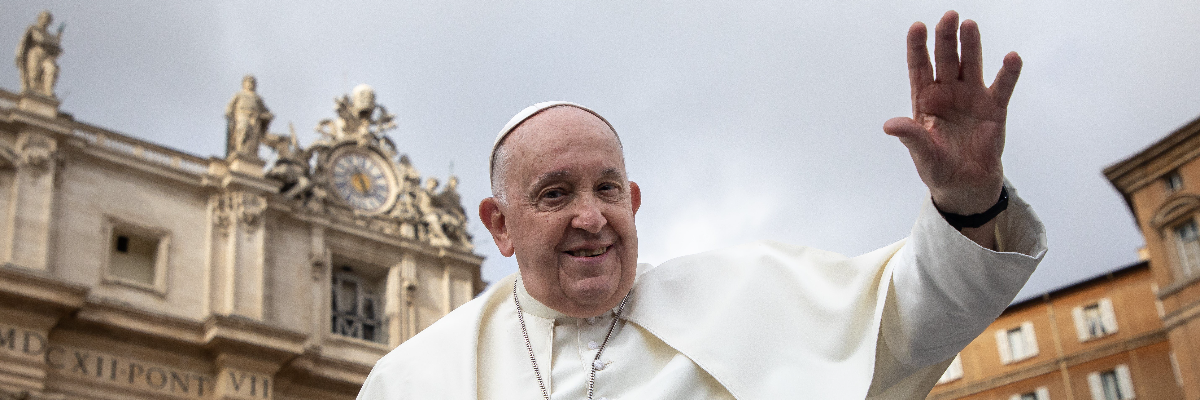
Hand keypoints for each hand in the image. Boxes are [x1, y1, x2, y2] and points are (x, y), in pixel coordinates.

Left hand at [883, 11, 1021, 214]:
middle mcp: (947, 93)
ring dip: (970, 45)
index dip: (917, 47)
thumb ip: (911, 136)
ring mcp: (971, 97)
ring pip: (970, 65)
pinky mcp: (994, 108)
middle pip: (945, 59)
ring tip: (969, 25)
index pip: (919, 68)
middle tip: (949, 16)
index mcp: (925, 100)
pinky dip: (1007, 73)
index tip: (917, 27)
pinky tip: (1011, 57)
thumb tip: (889, 125)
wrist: (965, 185)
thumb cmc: (938, 167)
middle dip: (945, 38)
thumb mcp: (921, 154)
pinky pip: (1002, 87)